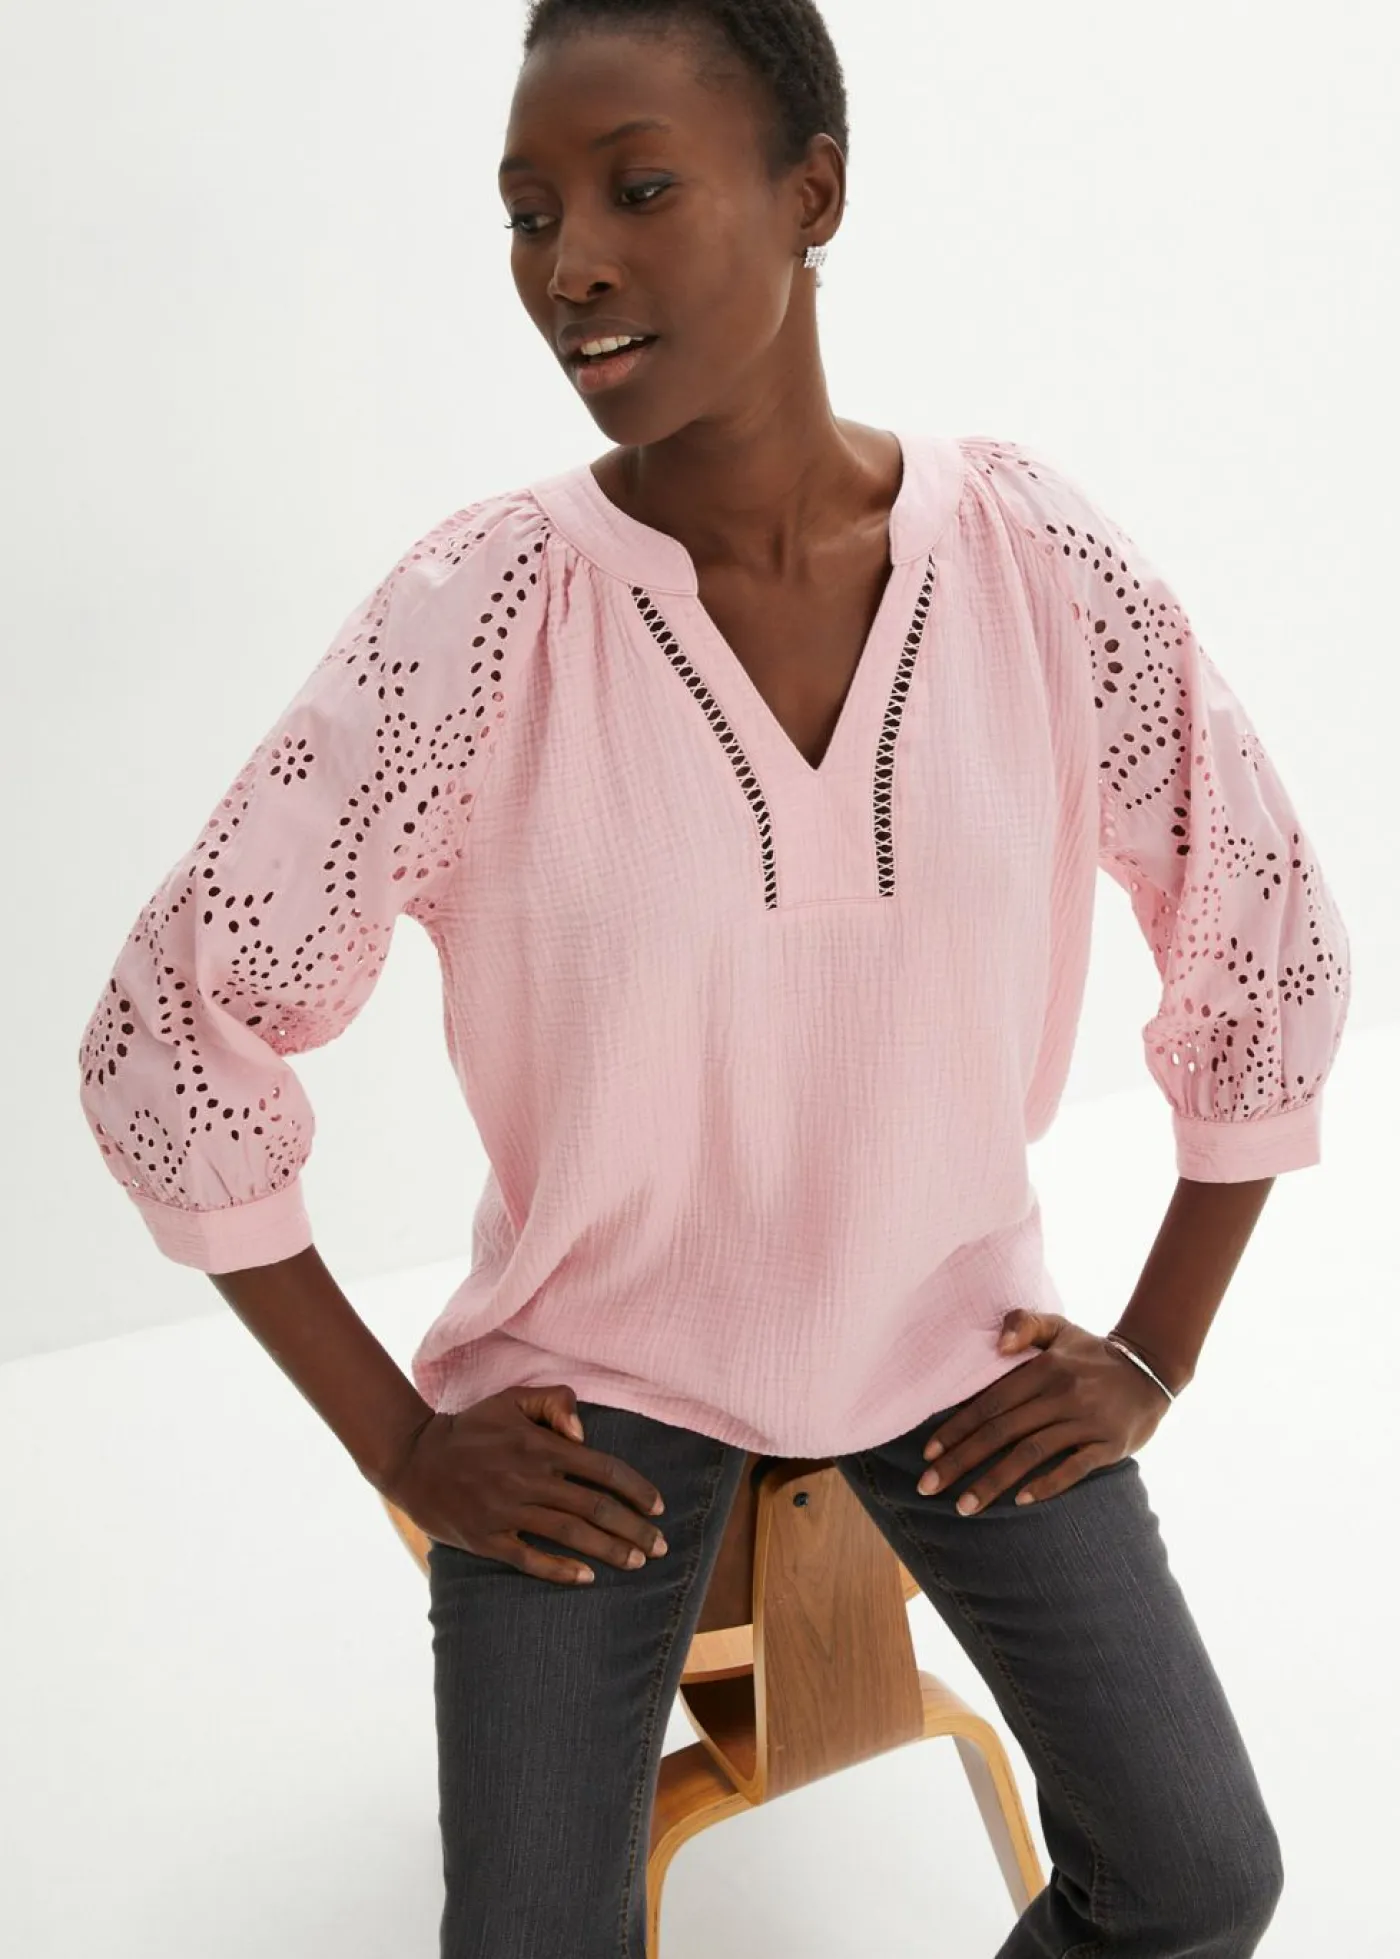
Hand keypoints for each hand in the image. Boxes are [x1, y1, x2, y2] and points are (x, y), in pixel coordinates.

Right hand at [383, 1385, 670, 1585]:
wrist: (415, 1459)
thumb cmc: (472, 1427)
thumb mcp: (512, 1399)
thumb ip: (555, 1402)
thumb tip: (585, 1433)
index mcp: (540, 1446)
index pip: (602, 1469)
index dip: (636, 1489)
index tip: (658, 1507)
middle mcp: (528, 1479)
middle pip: (595, 1507)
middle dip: (634, 1529)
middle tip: (660, 1547)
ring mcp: (507, 1511)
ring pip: (570, 1534)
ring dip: (609, 1550)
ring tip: (637, 1563)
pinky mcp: (487, 1538)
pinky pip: (530, 1559)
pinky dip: (561, 1570)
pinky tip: (587, 1578)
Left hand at [917, 1310, 1172, 1513]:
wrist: (1152, 1370)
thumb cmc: (1091, 1352)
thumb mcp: (1059, 1327)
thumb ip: (1023, 1324)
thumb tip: (997, 1343)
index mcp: (1044, 1369)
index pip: (991, 1402)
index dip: (957, 1427)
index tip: (928, 1453)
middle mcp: (1063, 1394)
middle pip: (1002, 1432)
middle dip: (962, 1462)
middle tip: (928, 1487)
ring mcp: (1087, 1422)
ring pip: (1031, 1454)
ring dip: (994, 1482)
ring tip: (964, 1507)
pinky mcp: (1110, 1445)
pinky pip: (1074, 1468)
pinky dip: (1047, 1484)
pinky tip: (1020, 1501)